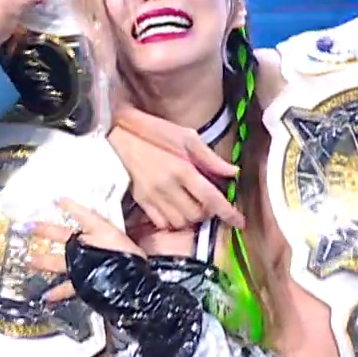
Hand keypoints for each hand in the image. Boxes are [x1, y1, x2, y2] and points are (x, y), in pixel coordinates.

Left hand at [24, 197, 141, 301]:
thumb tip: (71, 205)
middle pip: (59, 236)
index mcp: (92, 232)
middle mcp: (80, 247)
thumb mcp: (115, 234)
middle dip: (42, 231)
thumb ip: (93, 221)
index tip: (56, 199)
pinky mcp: (80, 283)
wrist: (129, 280)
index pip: (80, 214)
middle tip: (24, 228)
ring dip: (40, 261)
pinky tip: (45, 297)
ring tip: (28, 261)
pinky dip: (55, 293)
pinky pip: (65, 289)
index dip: (69, 205)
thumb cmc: (126, 254)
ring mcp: (78, 265)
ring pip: (55, 262)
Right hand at [108, 117, 244, 231]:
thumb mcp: (185, 137)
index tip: (240, 221)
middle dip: (208, 212)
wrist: (118, 136)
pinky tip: (176, 209)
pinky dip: (173, 221)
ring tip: (192, 205)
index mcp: (183, 169)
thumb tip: (233, 172)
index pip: (212, 198)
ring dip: (192, 218)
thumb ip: (210, 158)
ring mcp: (153, 197)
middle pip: (198, 214)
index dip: (228, 213)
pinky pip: (162, 223)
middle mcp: (168, 187)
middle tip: (209, 202)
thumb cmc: (154, 133)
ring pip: (181, 222)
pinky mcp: (141, 201)